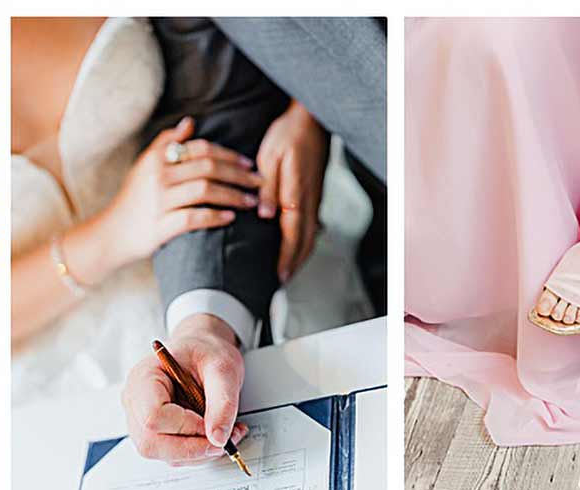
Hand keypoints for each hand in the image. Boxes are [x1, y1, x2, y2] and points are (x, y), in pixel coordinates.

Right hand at [71, 116, 261, 281]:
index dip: (228, 155)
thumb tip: (190, 123)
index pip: (201, 149)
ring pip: (205, 190)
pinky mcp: (161, 226)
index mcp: (158, 158)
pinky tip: (230, 218)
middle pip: (208, 167)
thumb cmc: (133, 200)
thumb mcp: (145, 166)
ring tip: (251, 202)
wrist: (111, 234)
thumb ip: (167, 143)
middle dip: (238, 174)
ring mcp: (160, 201)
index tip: (249, 163)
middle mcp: (159, 176)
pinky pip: (194, 218)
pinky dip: (215, 217)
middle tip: (258, 182)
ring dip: (233, 195)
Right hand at [121, 317, 249, 465]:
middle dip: (192, 449)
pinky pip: (172, 455)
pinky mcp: (155, 434)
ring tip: (223, 435)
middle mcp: (136, 402)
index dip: (186, 428)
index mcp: (144, 378)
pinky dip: (197, 452)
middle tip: (222, 441)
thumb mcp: (223, 369)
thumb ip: (223, 403)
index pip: (153, 416)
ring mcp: (142, 421)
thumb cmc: (206, 352)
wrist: (203, 352)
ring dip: (197, 453)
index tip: (212, 425)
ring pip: (163, 454)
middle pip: (152, 443)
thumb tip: (218, 438)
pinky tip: (212, 437)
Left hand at [254, 101, 328, 282]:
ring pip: (310, 235)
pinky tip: (295, 246)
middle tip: (282, 281)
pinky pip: (311, 224)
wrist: (309, 119)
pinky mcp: (314, 195)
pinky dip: (304, 240)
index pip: (292, 233)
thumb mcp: (272, 157)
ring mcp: (314, 199)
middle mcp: (309, 200)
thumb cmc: (288, 134)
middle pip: (305, 240)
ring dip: (300, 254)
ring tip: (288, 269)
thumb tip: (265, 214)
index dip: (286, 256)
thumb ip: (269, 187)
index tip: (278, 275)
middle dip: (294, 263)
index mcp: (296, 193)